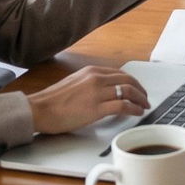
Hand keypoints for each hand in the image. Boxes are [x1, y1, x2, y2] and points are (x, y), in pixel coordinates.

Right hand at [26, 65, 149, 135]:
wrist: (38, 110)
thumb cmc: (52, 101)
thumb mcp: (74, 83)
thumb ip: (90, 84)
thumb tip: (104, 91)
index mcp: (91, 72)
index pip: (120, 73)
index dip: (133, 82)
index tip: (138, 89)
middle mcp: (96, 78)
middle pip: (128, 80)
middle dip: (141, 90)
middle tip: (146, 98)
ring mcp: (97, 93)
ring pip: (128, 91)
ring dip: (140, 99)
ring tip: (144, 106)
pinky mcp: (96, 108)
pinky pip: (122, 106)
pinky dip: (134, 109)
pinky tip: (137, 113)